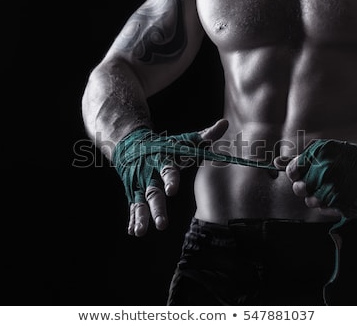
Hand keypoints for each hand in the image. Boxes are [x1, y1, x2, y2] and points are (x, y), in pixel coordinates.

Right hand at [119, 119, 228, 235]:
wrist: (132, 144)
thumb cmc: (165, 145)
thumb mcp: (183, 140)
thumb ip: (205, 136)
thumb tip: (225, 124)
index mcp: (162, 160)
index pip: (167, 170)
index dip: (170, 179)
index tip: (172, 191)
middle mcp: (149, 174)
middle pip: (152, 192)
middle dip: (157, 208)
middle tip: (162, 225)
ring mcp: (139, 185)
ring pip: (140, 202)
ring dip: (141, 217)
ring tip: (142, 233)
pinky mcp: (133, 192)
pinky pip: (133, 207)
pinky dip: (133, 220)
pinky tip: (133, 232)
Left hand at [274, 139, 356, 217]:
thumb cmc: (356, 159)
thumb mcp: (330, 151)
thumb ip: (302, 159)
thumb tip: (276, 162)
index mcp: (322, 153)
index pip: (293, 170)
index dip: (296, 174)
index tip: (302, 174)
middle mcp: (326, 171)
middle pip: (299, 188)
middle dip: (307, 186)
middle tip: (323, 180)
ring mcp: (335, 190)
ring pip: (310, 201)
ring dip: (319, 197)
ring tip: (336, 186)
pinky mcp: (343, 205)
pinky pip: (324, 210)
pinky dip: (330, 205)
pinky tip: (343, 194)